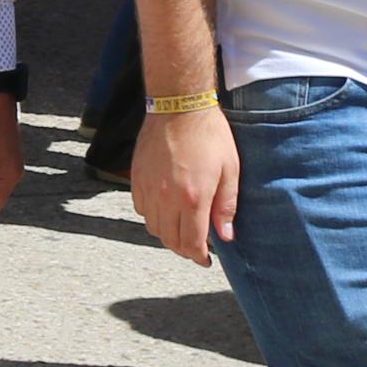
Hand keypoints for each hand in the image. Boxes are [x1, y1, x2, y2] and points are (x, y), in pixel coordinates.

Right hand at [130, 102, 239, 265]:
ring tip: (181, 230)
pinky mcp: (137, 178)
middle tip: (195, 248)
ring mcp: (149, 189)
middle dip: (184, 249)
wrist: (178, 106)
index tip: (205, 260)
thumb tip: (226, 236)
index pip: (191, 243)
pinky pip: (141, 209)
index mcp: (193, 199)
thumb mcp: (230, 169)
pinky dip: (152, 217)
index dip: (198, 257)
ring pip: (153, 227)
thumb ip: (226, 206)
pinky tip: (165, 210)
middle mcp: (166, 198)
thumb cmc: (209, 135)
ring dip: (167, 235)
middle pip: (170, 239)